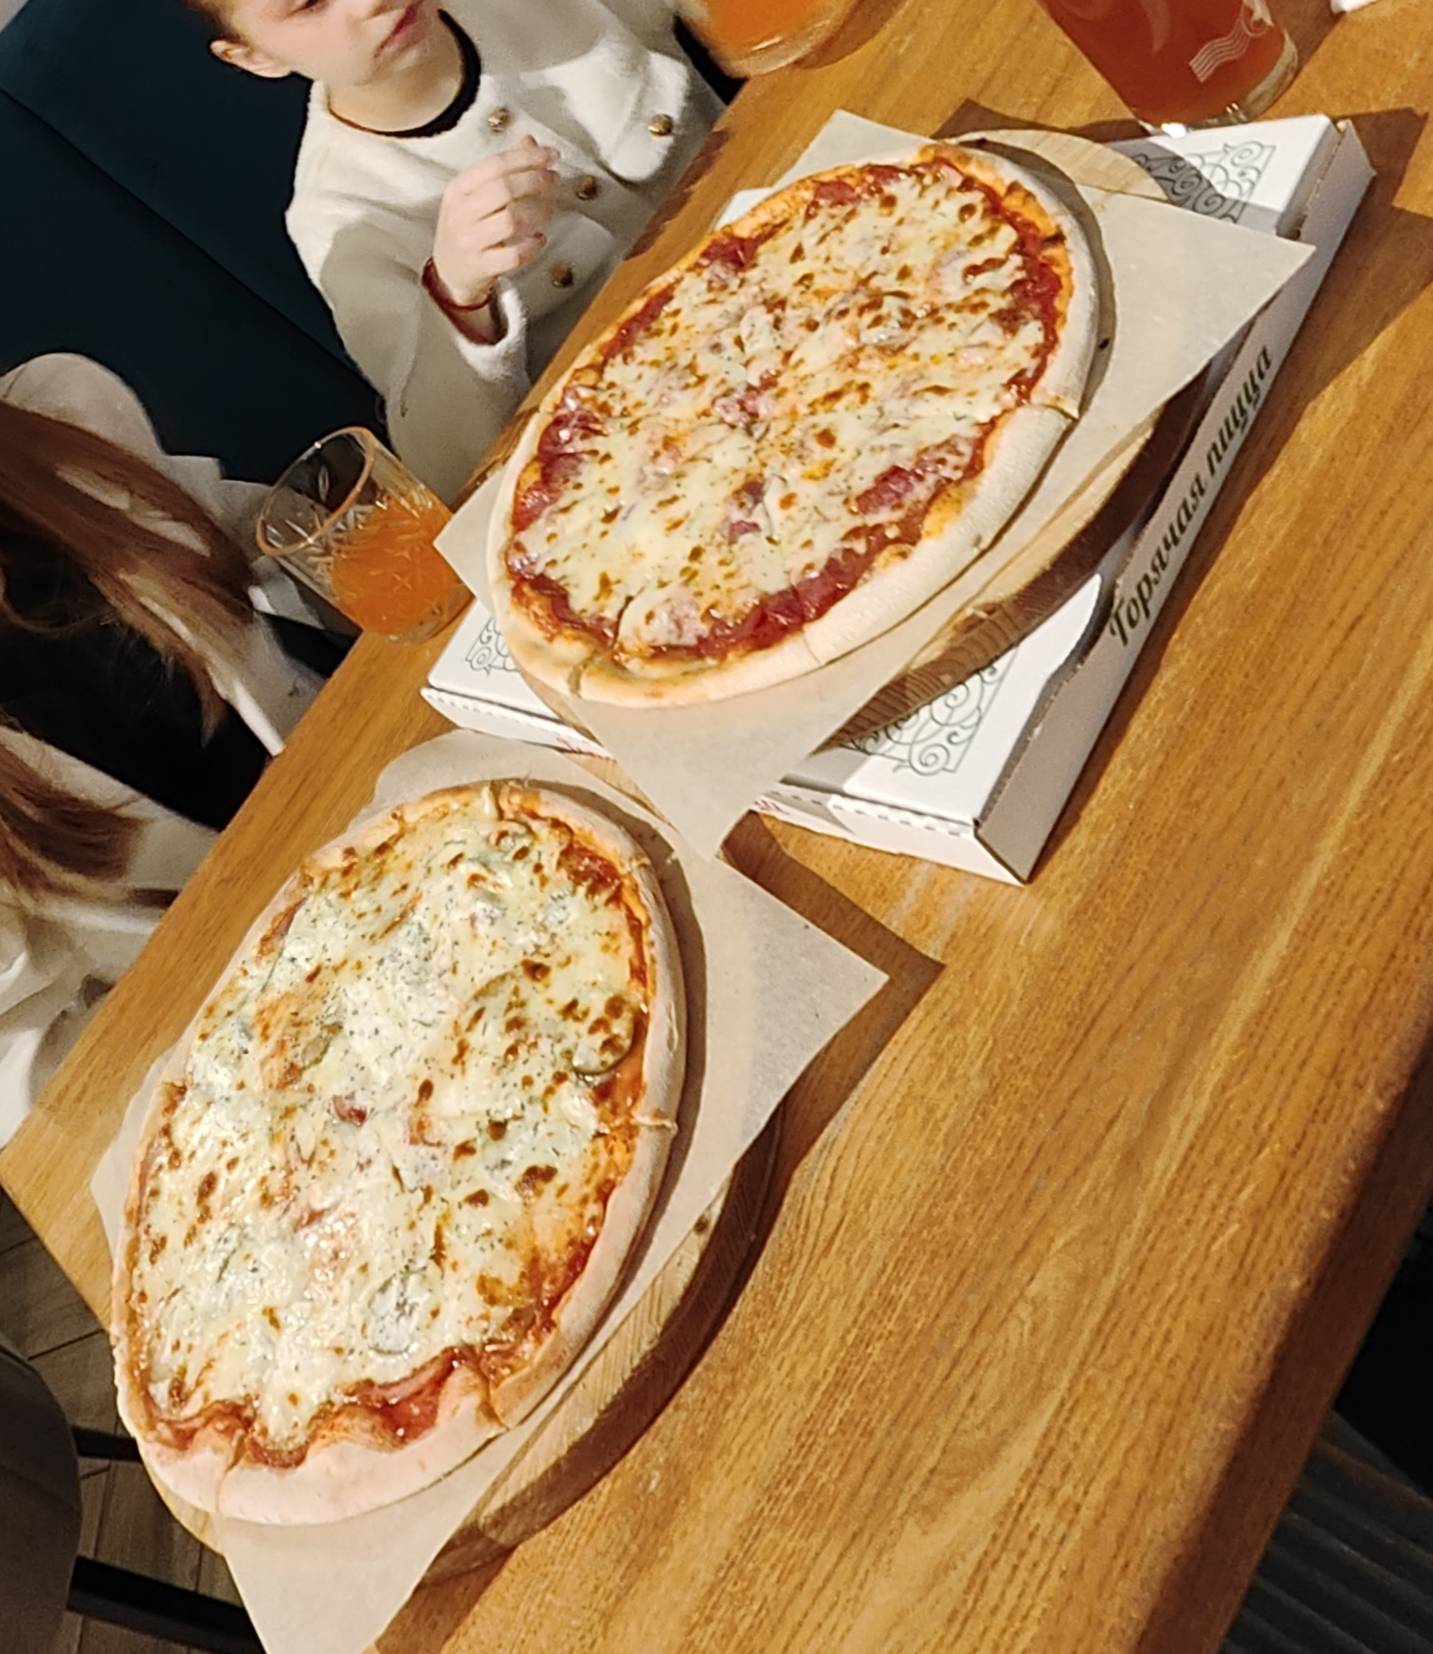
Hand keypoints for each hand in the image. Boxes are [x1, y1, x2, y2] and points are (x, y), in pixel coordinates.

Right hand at [430, 137, 559, 308]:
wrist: (449, 272)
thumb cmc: (468, 227)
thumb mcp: (475, 194)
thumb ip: (501, 168)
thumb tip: (530, 141)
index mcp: (458, 189)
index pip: (496, 165)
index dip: (527, 157)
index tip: (551, 155)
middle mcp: (461, 213)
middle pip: (505, 189)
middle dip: (536, 181)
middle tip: (554, 180)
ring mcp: (470, 241)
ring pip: (511, 220)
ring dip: (538, 212)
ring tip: (549, 209)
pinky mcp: (482, 266)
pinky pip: (515, 254)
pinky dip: (533, 245)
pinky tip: (540, 239)